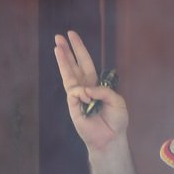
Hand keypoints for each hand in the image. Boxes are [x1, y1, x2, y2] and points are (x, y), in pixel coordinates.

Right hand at [54, 30, 128, 151]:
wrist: (111, 138)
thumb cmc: (115, 120)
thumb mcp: (117, 101)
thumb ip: (103, 91)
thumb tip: (85, 90)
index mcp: (95, 84)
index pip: (85, 62)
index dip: (79, 49)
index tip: (72, 35)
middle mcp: (84, 87)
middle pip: (73, 65)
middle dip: (66, 50)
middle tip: (58, 36)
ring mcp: (77, 96)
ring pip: (67, 75)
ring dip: (63, 60)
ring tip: (57, 47)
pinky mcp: (72, 107)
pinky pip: (75, 93)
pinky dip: (82, 93)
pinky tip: (87, 98)